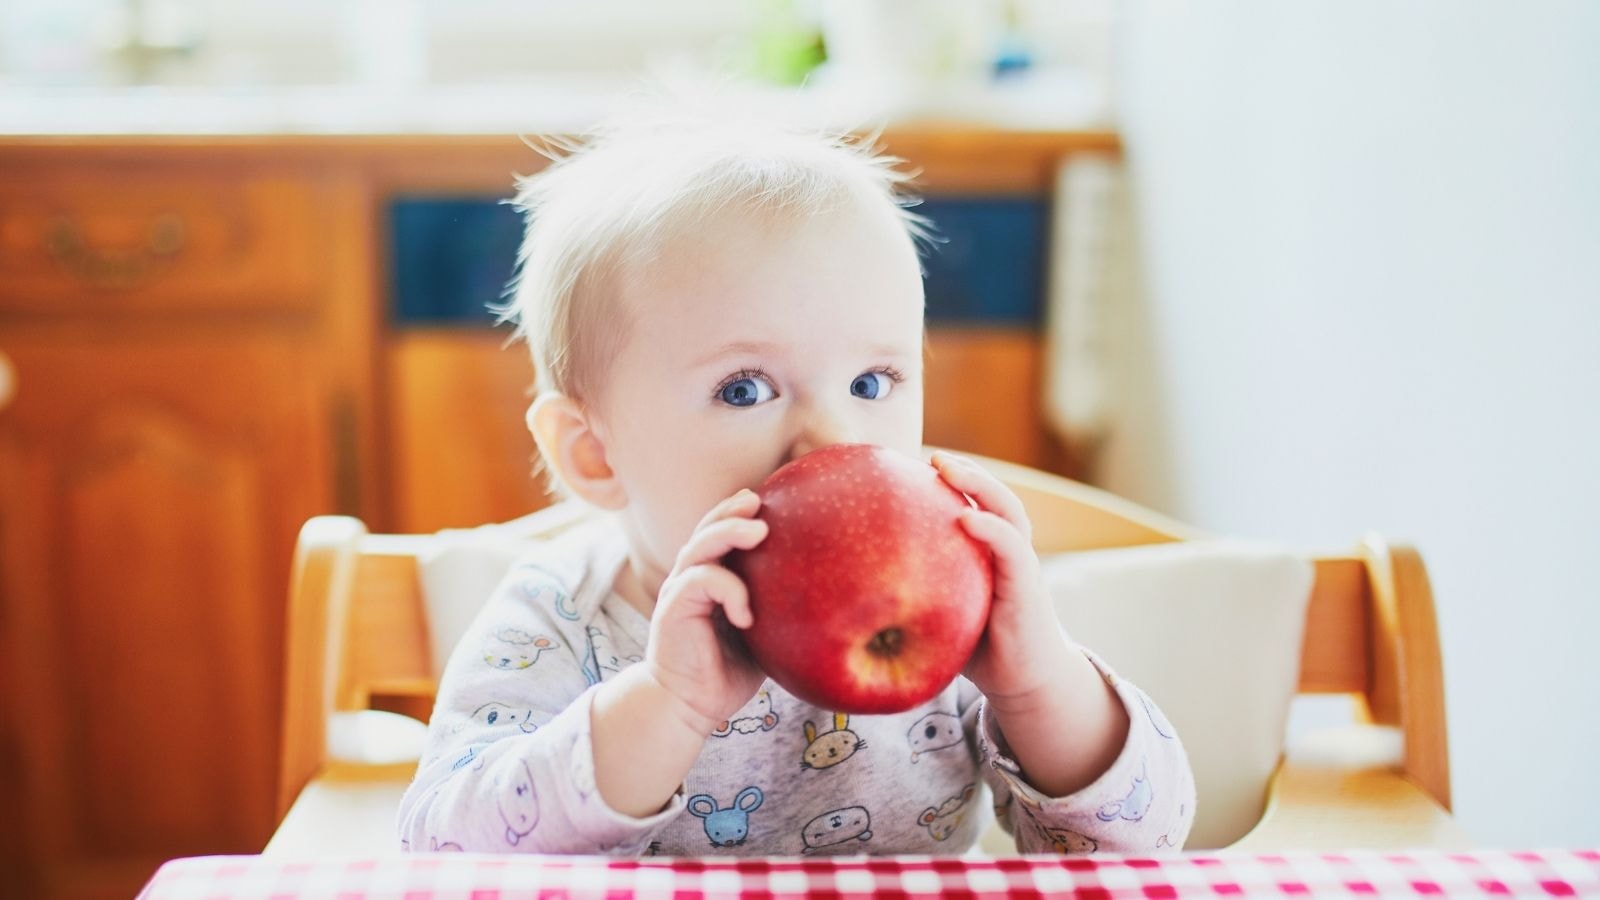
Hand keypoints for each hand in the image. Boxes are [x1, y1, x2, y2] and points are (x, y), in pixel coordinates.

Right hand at [642, 488, 769, 735]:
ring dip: (727, 533)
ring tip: (758, 530)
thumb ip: (778, 610)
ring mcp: (679, 591)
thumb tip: (832, 597)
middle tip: (759, 500)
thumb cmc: (728, 672)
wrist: (688, 707)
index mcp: (710, 579)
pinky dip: (727, 590)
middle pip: (707, 530)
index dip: (739, 513)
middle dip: (731, 511)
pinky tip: (747, 614)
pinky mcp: (673, 610)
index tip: (769, 500)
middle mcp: (691, 578)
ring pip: (699, 548)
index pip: (720, 534)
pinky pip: (699, 582)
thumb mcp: (763, 636)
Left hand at [930, 451, 1075, 708]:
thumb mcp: (941, 614)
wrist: (1025, 683)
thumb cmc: (977, 648)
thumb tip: (845, 590)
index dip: (951, 482)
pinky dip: (991, 529)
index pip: (975, 505)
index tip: (914, 465)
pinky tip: (965, 518)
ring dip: (980, 485)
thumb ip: (912, 594)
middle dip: (966, 471)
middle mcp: (1008, 552)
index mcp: (988, 554)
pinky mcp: (1028, 588)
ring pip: (1008, 511)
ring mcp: (1021, 566)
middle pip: (993, 497)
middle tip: (932, 456)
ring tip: (947, 469)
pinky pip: (1012, 549)